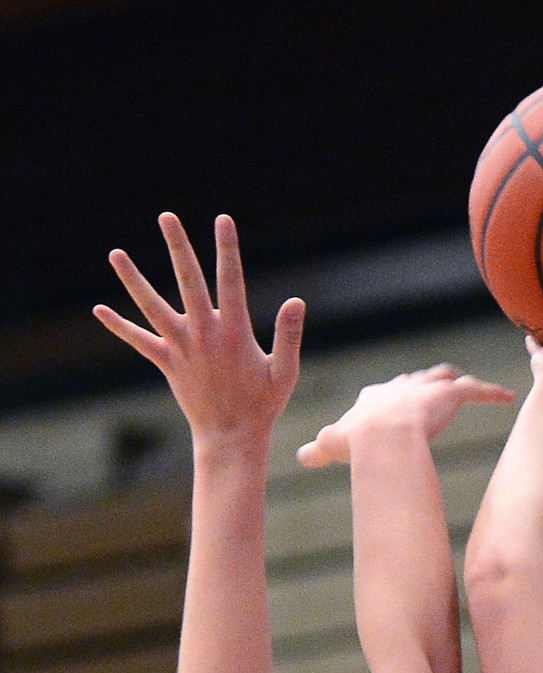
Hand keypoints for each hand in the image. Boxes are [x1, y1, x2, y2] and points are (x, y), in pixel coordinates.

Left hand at [94, 212, 303, 448]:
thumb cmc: (262, 406)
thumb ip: (289, 336)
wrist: (231, 438)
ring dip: (133, 279)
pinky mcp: (167, 363)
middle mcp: (203, 333)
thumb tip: (296, 301)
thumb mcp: (284, 372)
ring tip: (115, 253)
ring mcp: (181, 347)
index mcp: (234, 331)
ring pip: (152, 307)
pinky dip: (119, 326)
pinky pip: (139, 341)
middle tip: (166, 216)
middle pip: (187, 281)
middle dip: (178, 247)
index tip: (223, 220)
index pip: (231, 280)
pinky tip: (99, 310)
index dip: (227, 249)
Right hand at [297, 365, 513, 465]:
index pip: (384, 392)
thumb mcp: (331, 445)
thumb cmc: (356, 442)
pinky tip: (506, 397)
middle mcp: (401, 386)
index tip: (393, 403)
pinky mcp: (450, 394)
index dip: (390, 398)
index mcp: (375, 397)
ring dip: (456, 384)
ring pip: (446, 379)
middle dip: (424, 385)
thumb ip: (318, 450)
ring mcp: (427, 388)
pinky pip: (477, 390)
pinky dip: (492, 393)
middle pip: (416, 380)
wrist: (381, 437)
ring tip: (467, 388)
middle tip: (435, 391)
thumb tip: (300, 456)